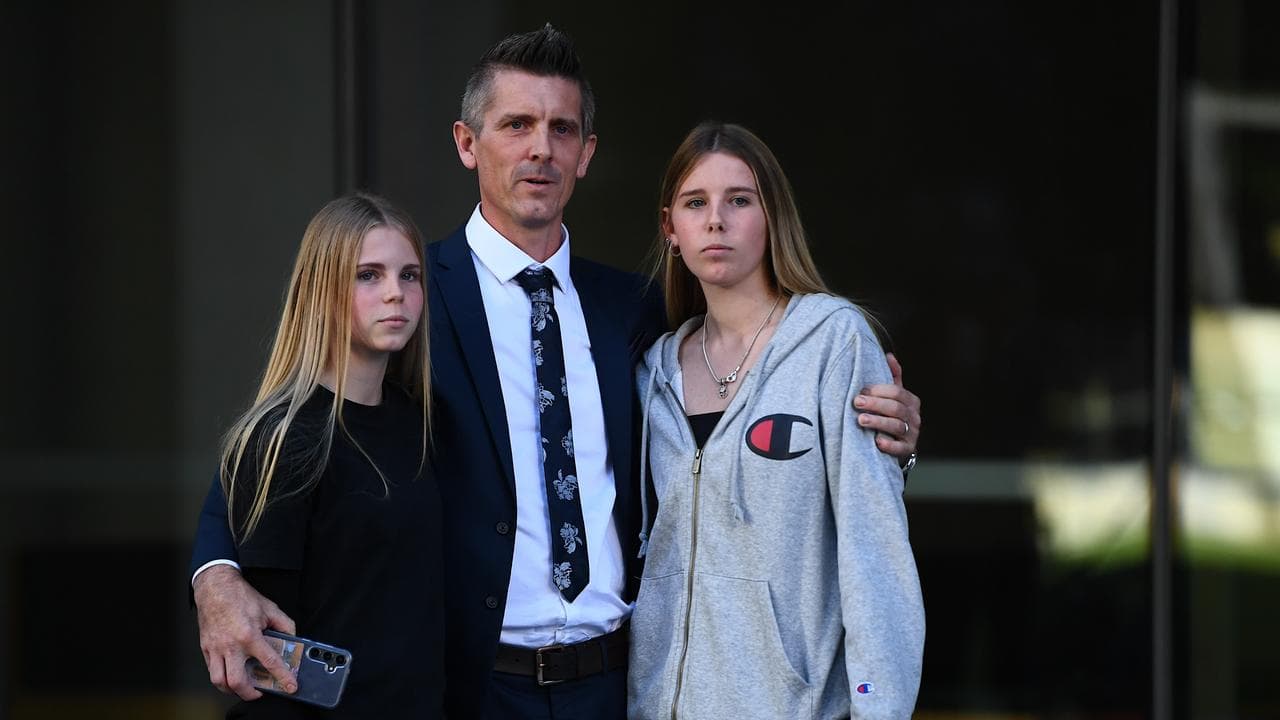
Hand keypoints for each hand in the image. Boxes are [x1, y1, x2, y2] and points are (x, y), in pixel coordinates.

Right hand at [194, 564, 297, 699]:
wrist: (215, 587)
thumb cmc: (239, 596)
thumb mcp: (270, 608)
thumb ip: (285, 625)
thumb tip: (292, 639)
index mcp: (250, 635)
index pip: (270, 662)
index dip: (283, 677)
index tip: (290, 686)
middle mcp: (231, 645)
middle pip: (237, 681)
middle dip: (250, 693)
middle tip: (259, 691)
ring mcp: (216, 648)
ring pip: (219, 681)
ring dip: (232, 689)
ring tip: (242, 687)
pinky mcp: (206, 648)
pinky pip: (211, 670)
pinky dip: (221, 677)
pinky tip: (229, 673)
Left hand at [854, 352, 920, 459]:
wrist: (898, 443)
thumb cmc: (891, 414)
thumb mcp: (893, 396)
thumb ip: (893, 377)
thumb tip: (888, 355)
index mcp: (911, 401)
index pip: (897, 392)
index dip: (879, 390)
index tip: (861, 390)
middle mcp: (914, 417)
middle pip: (896, 408)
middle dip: (875, 404)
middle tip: (857, 402)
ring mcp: (912, 434)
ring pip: (897, 426)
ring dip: (878, 422)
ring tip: (860, 420)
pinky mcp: (907, 449)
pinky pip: (900, 448)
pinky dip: (889, 444)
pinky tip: (877, 441)